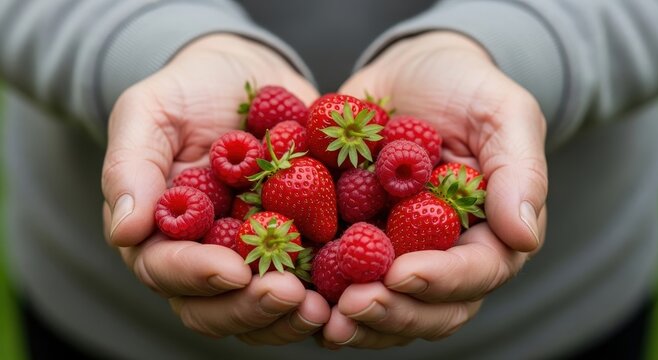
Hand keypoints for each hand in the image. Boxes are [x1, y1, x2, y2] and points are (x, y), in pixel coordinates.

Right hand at [101, 34, 328, 343]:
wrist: (247, 75)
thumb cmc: (189, 90)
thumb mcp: (149, 112)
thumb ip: (130, 167)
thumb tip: (125, 230)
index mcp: (163, 233)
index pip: (166, 271)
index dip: (196, 277)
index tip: (233, 270)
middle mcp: (208, 255)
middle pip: (217, 307)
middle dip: (251, 307)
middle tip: (288, 295)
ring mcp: (255, 255)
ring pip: (264, 308)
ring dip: (290, 316)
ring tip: (322, 307)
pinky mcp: (299, 243)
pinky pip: (313, 281)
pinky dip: (330, 292)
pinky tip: (355, 286)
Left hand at [322, 31, 547, 347]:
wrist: (409, 74)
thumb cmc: (464, 88)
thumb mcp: (503, 113)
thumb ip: (520, 170)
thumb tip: (524, 235)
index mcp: (490, 232)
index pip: (477, 272)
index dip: (442, 281)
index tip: (400, 273)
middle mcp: (447, 255)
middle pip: (433, 309)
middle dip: (394, 313)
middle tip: (354, 305)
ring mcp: (401, 253)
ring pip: (390, 308)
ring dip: (360, 321)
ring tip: (326, 315)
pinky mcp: (360, 242)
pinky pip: (345, 282)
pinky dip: (326, 296)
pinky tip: (301, 296)